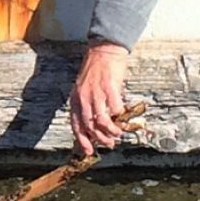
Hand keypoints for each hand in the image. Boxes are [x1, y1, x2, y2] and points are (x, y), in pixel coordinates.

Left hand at [69, 41, 129, 155]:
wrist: (104, 50)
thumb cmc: (95, 69)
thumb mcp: (84, 88)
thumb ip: (86, 104)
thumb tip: (92, 122)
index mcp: (76, 98)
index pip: (76, 124)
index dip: (81, 140)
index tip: (88, 150)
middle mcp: (84, 98)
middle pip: (89, 126)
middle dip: (99, 139)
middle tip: (108, 144)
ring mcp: (96, 93)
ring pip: (101, 121)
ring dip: (110, 131)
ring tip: (117, 134)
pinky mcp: (110, 88)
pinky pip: (115, 109)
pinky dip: (120, 115)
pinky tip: (123, 115)